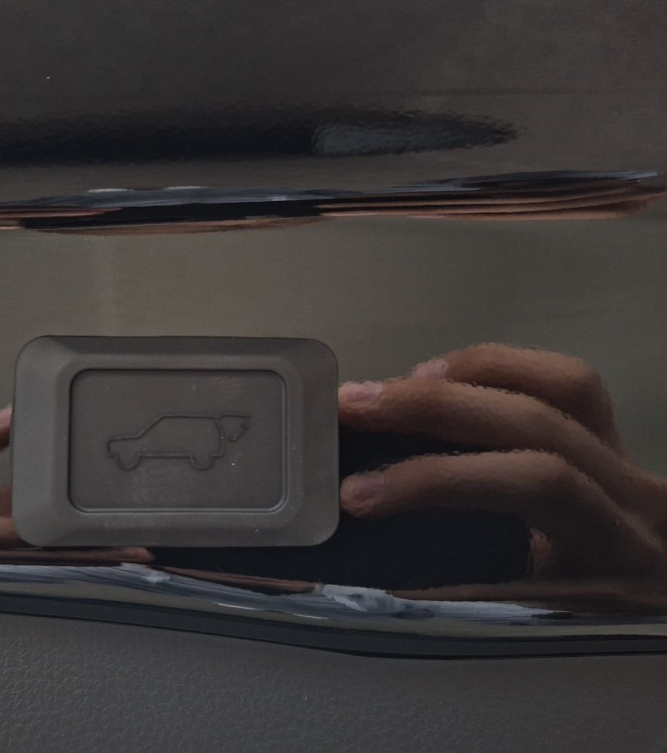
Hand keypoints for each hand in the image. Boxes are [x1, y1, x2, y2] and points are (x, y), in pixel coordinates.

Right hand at [338, 343, 666, 611]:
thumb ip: (464, 593)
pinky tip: (445, 373)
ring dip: (467, 375)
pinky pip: (569, 379)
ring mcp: (632, 458)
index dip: (438, 480)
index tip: (359, 495)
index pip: (531, 487)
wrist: (666, 602)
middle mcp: (636, 498)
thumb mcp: (535, 623)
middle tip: (353, 408)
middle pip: (536, 424)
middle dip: (433, 409)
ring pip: (564, 386)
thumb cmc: (595, 621)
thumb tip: (364, 568)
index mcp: (615, 553)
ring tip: (397, 385)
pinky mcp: (616, 435)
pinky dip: (500, 365)